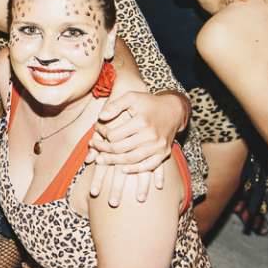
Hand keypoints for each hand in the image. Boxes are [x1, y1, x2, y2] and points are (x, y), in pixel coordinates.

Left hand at [86, 91, 182, 205]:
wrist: (174, 110)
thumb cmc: (149, 103)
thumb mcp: (132, 97)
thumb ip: (115, 105)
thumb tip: (101, 117)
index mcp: (141, 122)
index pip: (114, 135)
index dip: (102, 133)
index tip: (96, 128)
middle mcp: (151, 136)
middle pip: (120, 149)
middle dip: (103, 148)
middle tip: (93, 145)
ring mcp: (158, 146)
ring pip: (131, 160)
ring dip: (113, 161)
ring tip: (100, 159)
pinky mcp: (164, 153)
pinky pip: (148, 166)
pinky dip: (135, 170)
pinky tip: (123, 169)